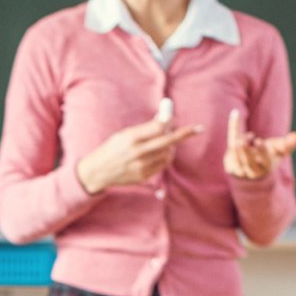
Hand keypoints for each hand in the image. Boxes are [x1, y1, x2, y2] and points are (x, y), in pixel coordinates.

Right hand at [77, 117, 203, 194]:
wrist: (98, 172)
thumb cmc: (112, 149)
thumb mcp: (124, 134)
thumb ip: (145, 129)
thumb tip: (165, 120)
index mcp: (131, 138)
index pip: (158, 127)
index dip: (171, 121)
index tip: (178, 118)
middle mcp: (138, 153)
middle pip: (168, 142)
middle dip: (185, 134)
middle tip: (198, 128)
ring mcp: (142, 167)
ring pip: (167, 154)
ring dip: (171, 146)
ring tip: (165, 141)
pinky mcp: (144, 177)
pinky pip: (162, 165)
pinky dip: (165, 157)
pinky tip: (160, 153)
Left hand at [224, 108, 295, 180]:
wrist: (251, 168)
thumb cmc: (268, 156)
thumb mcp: (278, 151)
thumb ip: (288, 144)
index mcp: (266, 167)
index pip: (265, 162)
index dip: (262, 152)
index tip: (259, 141)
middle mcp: (252, 171)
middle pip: (248, 163)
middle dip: (246, 152)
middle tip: (242, 141)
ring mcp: (240, 170)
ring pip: (237, 159)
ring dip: (237, 147)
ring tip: (241, 137)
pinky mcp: (230, 165)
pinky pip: (229, 151)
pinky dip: (232, 133)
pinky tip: (236, 115)